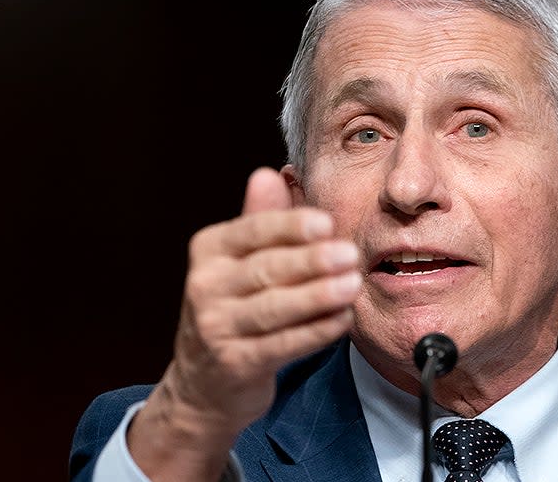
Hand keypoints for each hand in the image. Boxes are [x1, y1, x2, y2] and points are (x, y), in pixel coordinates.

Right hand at [128, 166, 359, 479]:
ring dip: (318, 297)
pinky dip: (316, 332)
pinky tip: (343, 320)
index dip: (290, 226)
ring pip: (275, 308)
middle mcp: (205, 286)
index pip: (252, 231)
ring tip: (353, 285)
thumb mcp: (240, 261)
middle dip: (312, 261)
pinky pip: (282, 345)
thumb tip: (269, 174)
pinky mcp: (235, 364)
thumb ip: (260, 220)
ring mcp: (216, 328)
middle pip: (266, 269)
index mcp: (209, 250)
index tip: (326, 222)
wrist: (204, 383)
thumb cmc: (235, 307)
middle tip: (351, 253)